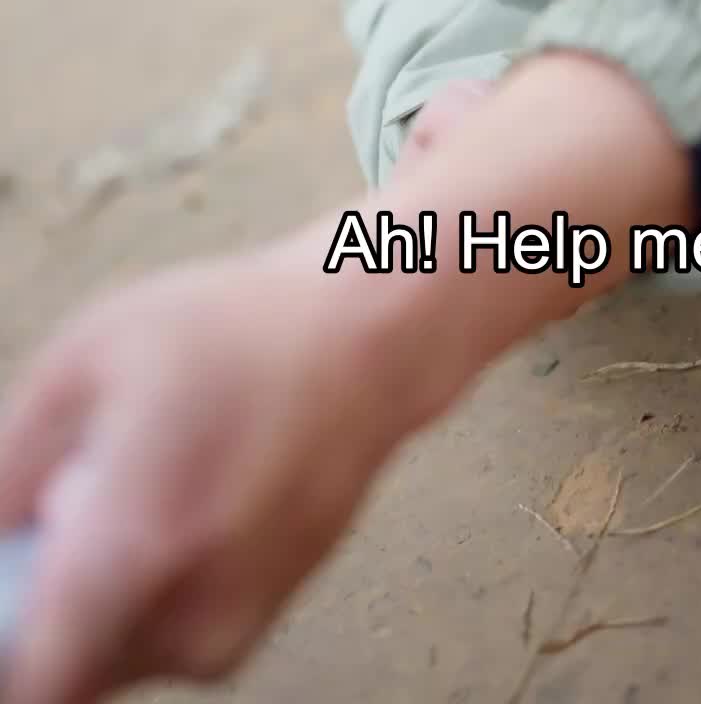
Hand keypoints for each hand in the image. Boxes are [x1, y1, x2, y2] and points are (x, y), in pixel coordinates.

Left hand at [0, 244, 416, 702]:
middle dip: (46, 594)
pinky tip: (183, 495)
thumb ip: (9, 467)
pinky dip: (148, 585)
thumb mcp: (83, 361)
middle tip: (74, 495)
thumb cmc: (233, 333)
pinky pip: (161, 635)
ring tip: (143, 482)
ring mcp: (228, 632)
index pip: (31, 684)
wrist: (364, 341)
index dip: (8, 637)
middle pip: (63, 665)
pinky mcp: (253, 629)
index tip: (19, 571)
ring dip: (96, 592)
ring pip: (111, 652)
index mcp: (131, 550)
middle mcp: (185, 617)